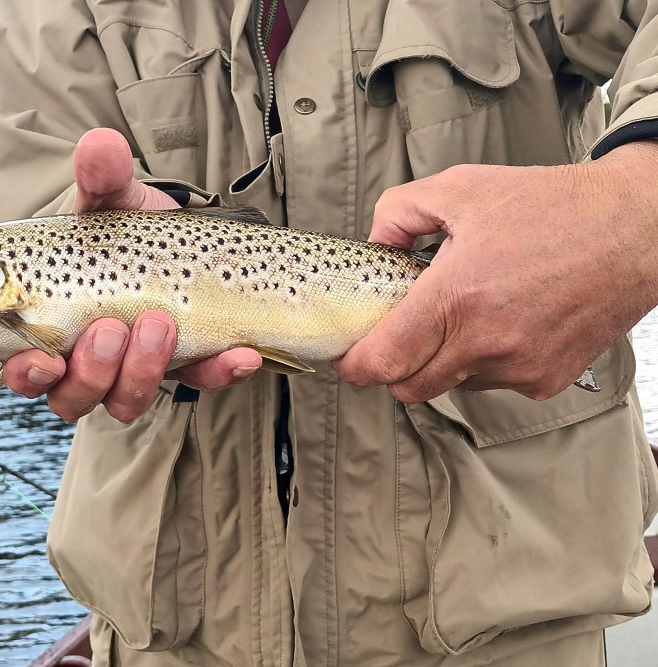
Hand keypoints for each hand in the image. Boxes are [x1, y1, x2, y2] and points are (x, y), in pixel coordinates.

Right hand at [2, 128, 261, 421]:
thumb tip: (100, 144)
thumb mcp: (113, 199)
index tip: (42, 359)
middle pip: (71, 396)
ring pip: (124, 402)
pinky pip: (200, 385)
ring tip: (160, 323)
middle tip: (111, 329)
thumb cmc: (128, 228)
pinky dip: (219, 374)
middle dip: (90, 371)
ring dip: (141, 373)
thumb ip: (102, 178)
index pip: (23, 368)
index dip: (27, 373)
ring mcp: (136, 370)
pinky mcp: (186, 368)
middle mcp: (84, 360)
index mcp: (47, 327)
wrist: (184, 237)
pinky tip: (241, 353)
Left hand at [334, 141, 657, 402]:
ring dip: (442, 361)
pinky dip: (484, 361)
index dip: (354, 365)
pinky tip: (501, 321)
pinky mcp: (546, 379)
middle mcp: (486, 343)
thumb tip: (375, 242)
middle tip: (395, 336)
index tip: (347, 357)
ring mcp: (519, 367)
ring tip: (464, 313)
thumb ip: (399, 213)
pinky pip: (493, 383)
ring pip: (451, 385)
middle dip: (393, 367)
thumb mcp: (461, 189)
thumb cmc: (554, 206)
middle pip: (408, 387)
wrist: (636, 228)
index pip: (382, 363)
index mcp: (456, 299)